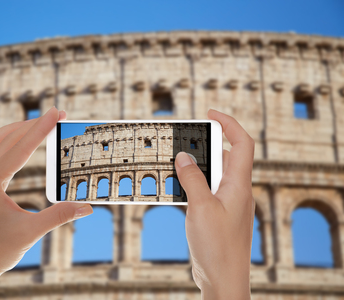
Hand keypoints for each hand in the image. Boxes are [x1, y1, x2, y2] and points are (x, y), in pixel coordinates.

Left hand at [0, 107, 92, 299]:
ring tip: (39, 123)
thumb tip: (87, 206)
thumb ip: (58, 216)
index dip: (40, 130)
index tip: (56, 113)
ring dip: (17, 130)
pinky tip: (21, 145)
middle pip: (7, 139)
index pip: (19, 149)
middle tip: (57, 114)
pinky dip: (9, 142)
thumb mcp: (30, 233)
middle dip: (32, 124)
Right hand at [175, 109, 254, 299]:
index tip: (210, 113)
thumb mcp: (200, 207)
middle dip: (207, 143)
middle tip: (185, 137)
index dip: (229, 124)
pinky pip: (207, 190)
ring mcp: (227, 202)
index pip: (242, 143)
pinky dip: (193, 182)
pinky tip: (178, 186)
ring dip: (198, 164)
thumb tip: (183, 156)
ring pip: (214, 173)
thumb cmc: (218, 246)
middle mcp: (236, 190)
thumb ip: (192, 179)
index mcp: (239, 184)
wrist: (223, 278)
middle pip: (226, 155)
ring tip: (176, 160)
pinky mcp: (218, 214)